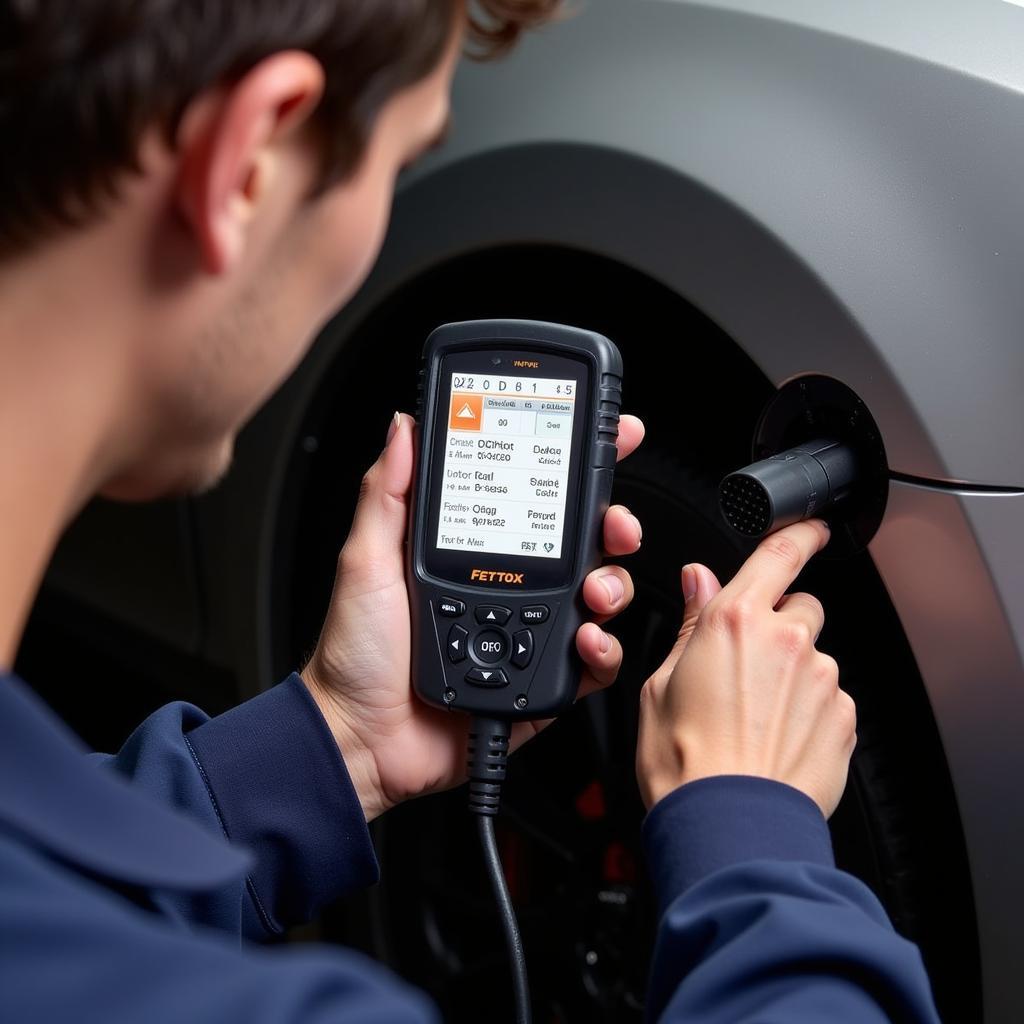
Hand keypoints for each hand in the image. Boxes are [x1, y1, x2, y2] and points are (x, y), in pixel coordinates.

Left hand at [302, 410, 644, 820]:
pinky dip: (601, 651)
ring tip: (593, 591)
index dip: (579, 470)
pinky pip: (592, 665)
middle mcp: (510, 587)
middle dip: (614, 527)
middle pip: (585, 545)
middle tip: (615, 526)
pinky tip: (583, 641)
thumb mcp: (367, 560)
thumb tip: (403, 426)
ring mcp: (529, 635)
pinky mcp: (541, 683)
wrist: (361, 736)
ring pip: (600, 598)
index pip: (537, 499)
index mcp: (477, 552)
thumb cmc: (357, 653)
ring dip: (612, 586)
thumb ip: (388, 492)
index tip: (614, 440)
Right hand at [636, 520, 855, 818]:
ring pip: (815, 657)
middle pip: (800, 608)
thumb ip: (692, 622)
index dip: (800, 534)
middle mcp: (786, 641)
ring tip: (757, 717)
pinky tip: (778, 738)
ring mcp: (821, 680)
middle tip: (749, 665)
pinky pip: (831, 698)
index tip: (810, 530)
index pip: (779, 555)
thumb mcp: (661, 681)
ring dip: (794, 673)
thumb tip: (698, 580)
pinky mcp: (844, 718)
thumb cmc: (685, 761)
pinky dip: (811, 710)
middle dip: (780, 625)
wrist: (729, 824)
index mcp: (734, 621)